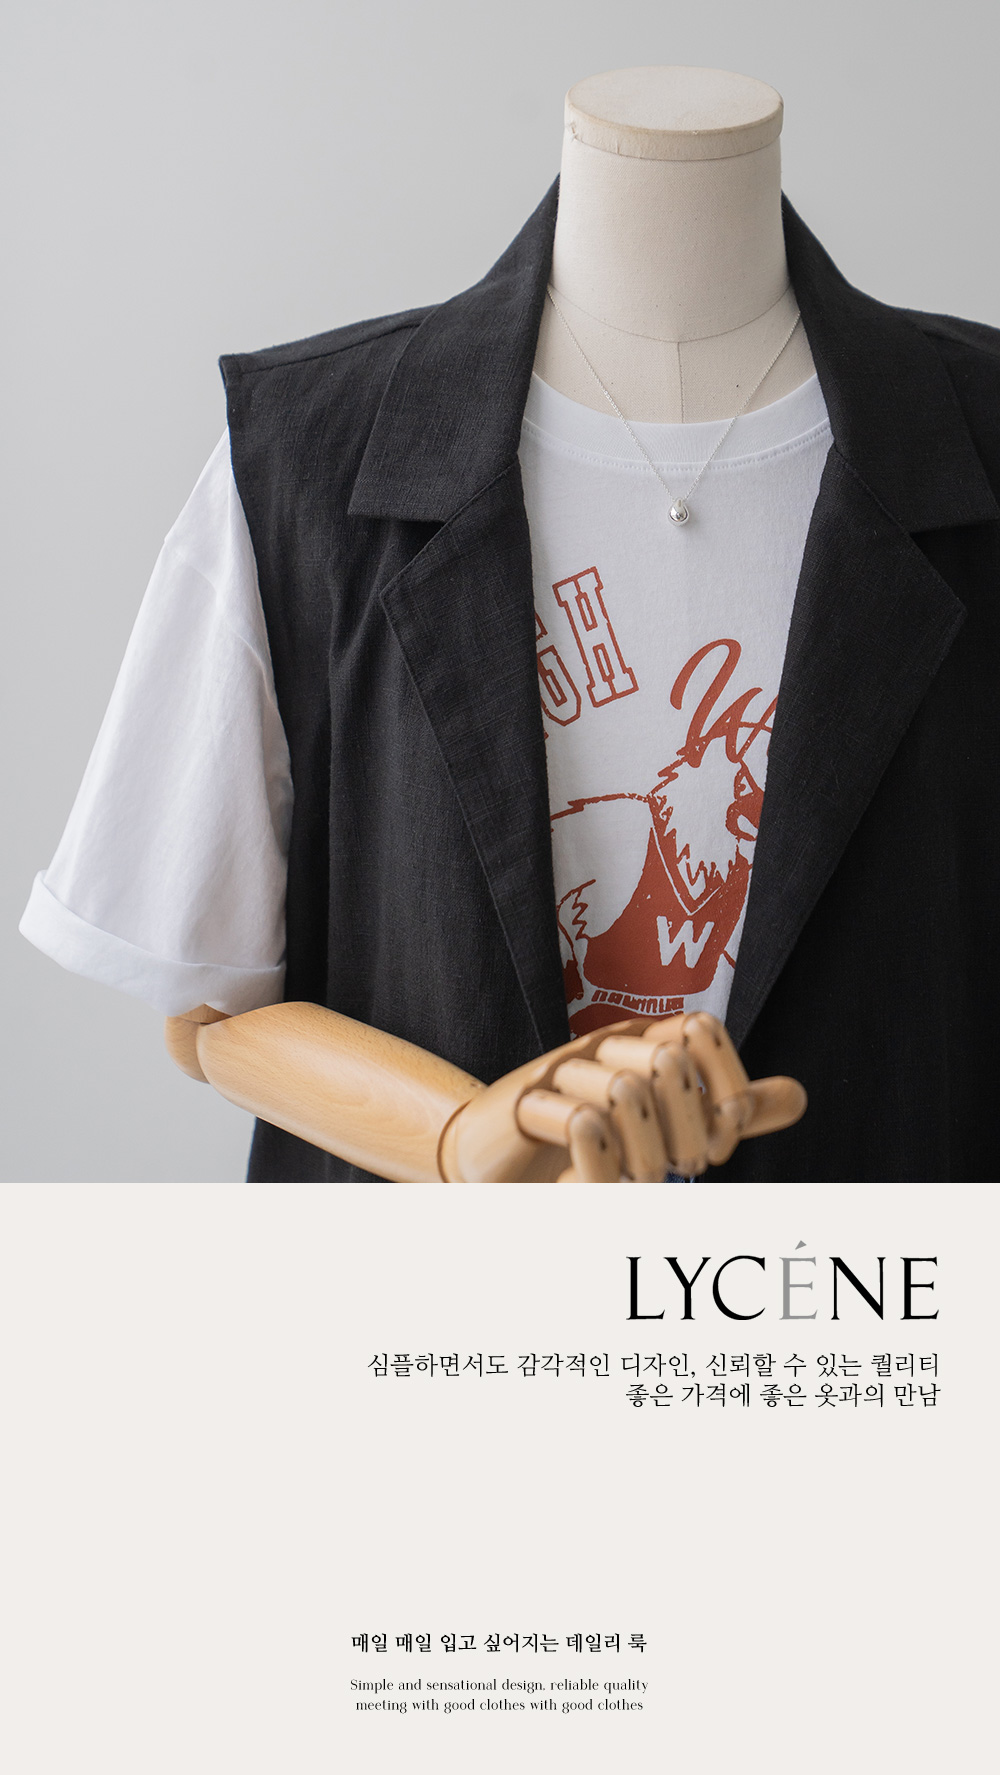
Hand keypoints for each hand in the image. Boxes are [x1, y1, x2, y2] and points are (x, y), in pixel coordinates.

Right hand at [441, 1012, 805, 1181]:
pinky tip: (589, 1185)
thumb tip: (800, 1096)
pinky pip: (576, 1122)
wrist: (499, 1167)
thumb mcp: (670, 1128)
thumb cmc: (591, 1147)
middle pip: (667, 1061)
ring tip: (637, 1183)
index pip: (699, 1029)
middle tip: (681, 1171)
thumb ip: (727, 1114)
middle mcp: (604, 1046)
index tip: (722, 1138)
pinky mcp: (522, 1105)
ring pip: (624, 1090)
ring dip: (643, 1154)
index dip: (724, 1083)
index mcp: (642, 1040)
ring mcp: (560, 1071)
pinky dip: (598, 1167)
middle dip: (687, 1128)